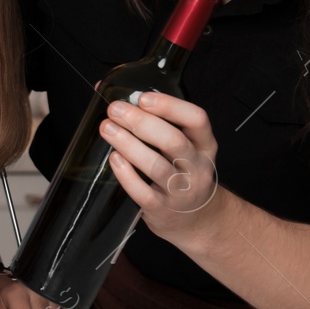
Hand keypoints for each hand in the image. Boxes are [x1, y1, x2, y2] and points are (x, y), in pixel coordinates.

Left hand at [101, 92, 220, 242]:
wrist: (197, 220)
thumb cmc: (181, 173)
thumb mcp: (183, 146)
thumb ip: (154, 120)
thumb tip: (106, 88)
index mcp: (203, 145)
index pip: (197, 120)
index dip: (171, 106)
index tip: (143, 97)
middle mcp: (196, 167)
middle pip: (173, 141)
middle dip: (141, 123)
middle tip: (115, 110)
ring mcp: (181, 190)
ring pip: (157, 166)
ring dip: (129, 145)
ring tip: (107, 128)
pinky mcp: (163, 210)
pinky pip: (144, 193)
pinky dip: (127, 175)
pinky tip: (114, 159)